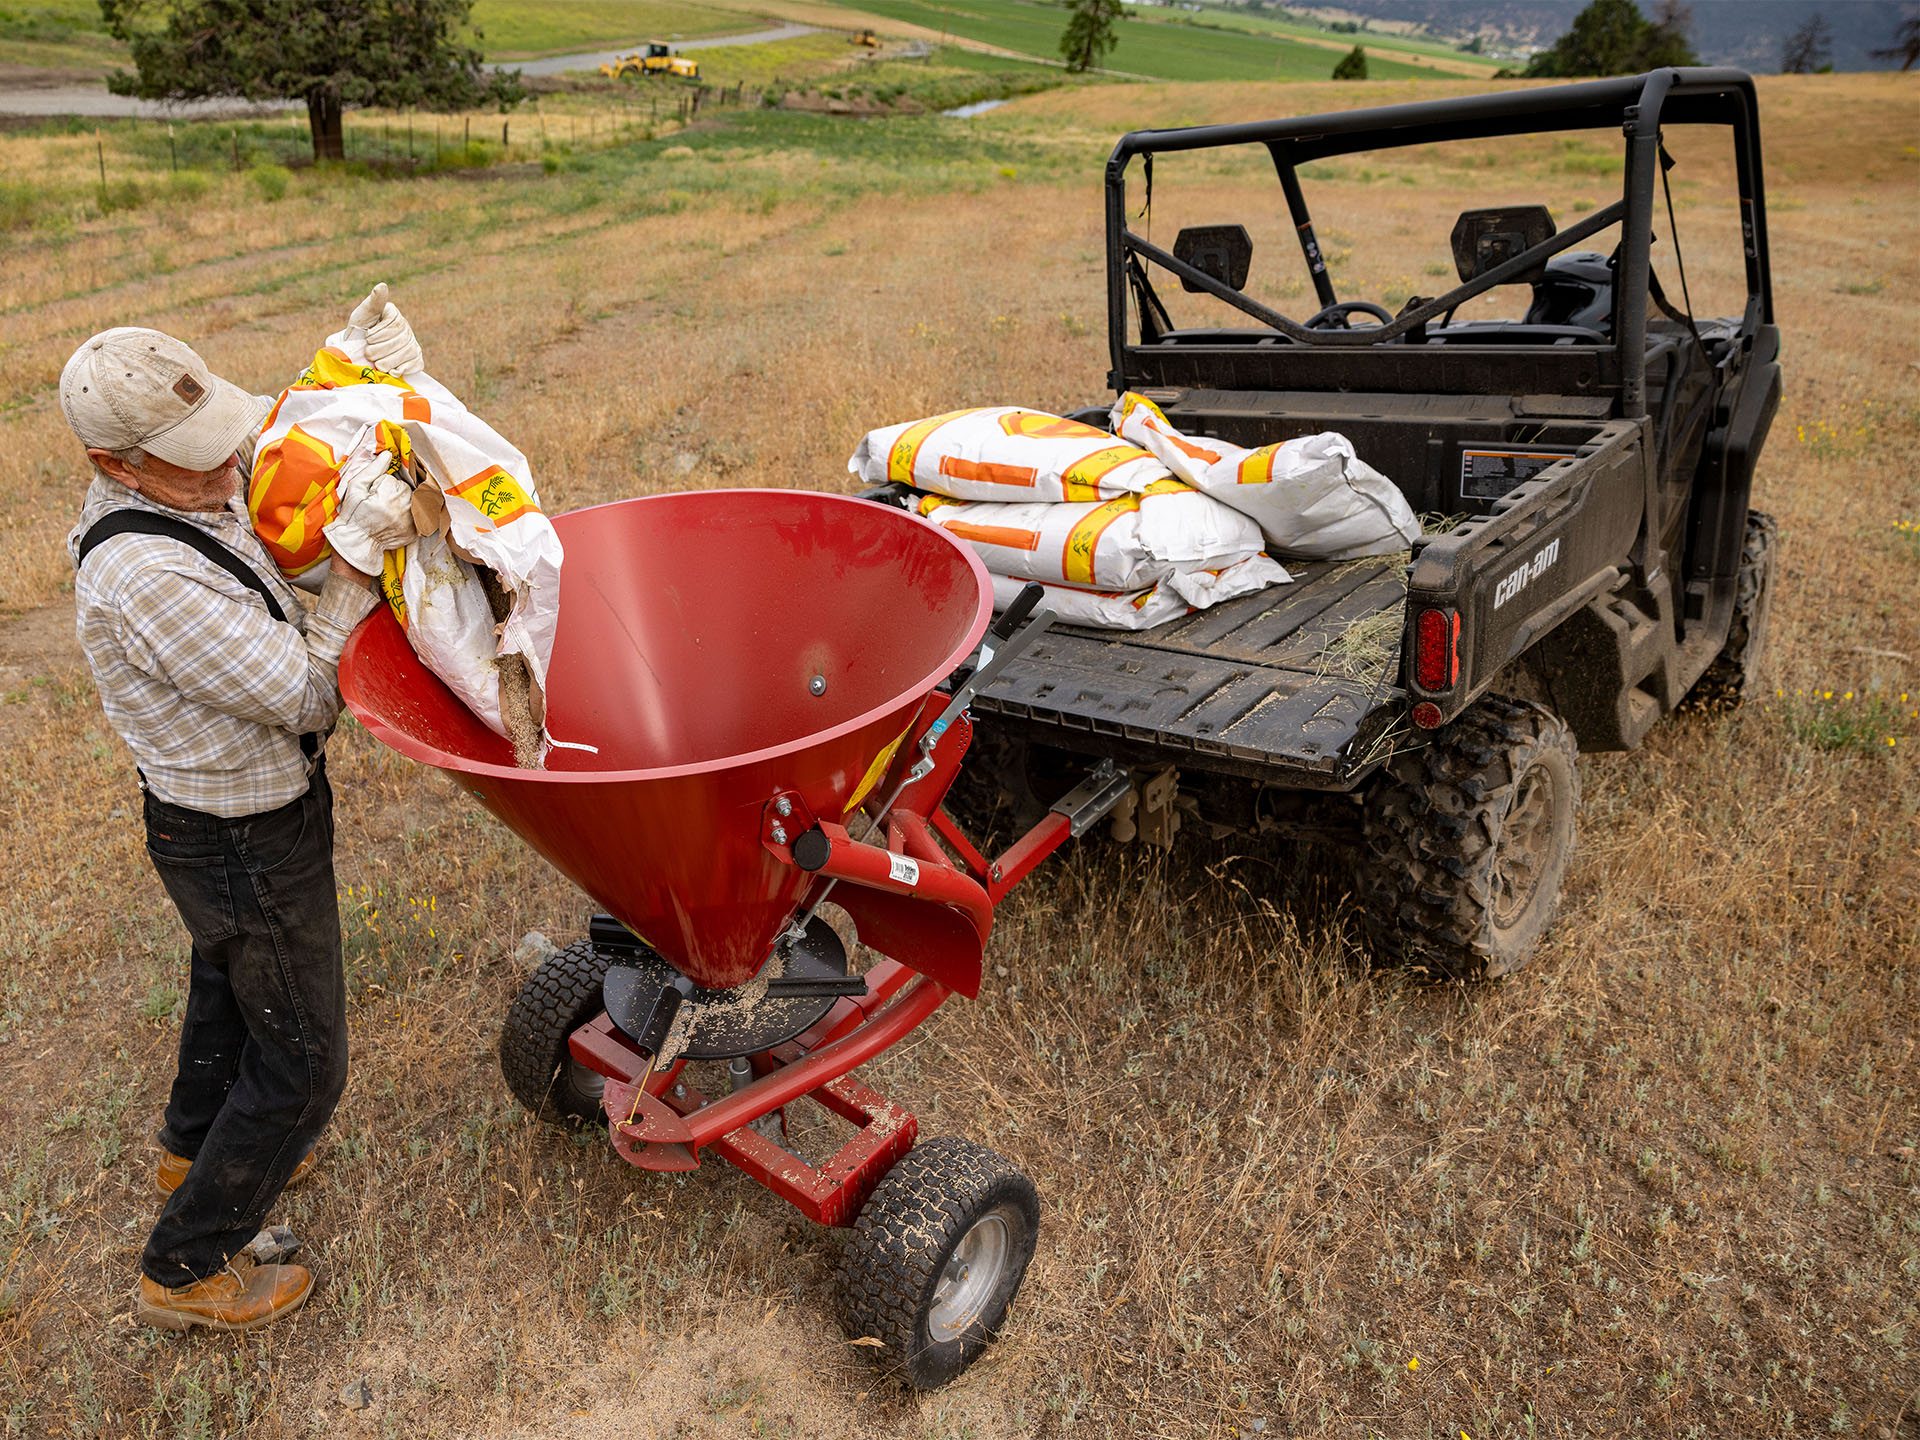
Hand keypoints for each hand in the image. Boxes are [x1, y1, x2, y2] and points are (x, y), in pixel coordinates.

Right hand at [324, 452, 417, 573]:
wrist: (357, 542)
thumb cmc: (354, 514)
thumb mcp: (356, 488)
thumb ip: (373, 470)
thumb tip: (388, 454)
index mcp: (390, 496)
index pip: (395, 480)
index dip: (384, 484)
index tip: (375, 493)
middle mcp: (404, 508)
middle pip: (407, 490)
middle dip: (396, 492)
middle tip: (381, 503)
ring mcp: (411, 522)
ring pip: (414, 501)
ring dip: (405, 502)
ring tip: (389, 510)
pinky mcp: (415, 532)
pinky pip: (418, 515)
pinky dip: (411, 514)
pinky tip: (397, 518)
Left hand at [346, 282, 423, 374]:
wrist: (358, 354)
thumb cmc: (359, 333)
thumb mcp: (362, 315)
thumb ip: (374, 302)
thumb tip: (382, 286)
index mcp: (395, 314)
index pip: (394, 324)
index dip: (379, 334)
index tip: (367, 338)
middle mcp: (406, 328)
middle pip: (400, 340)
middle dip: (381, 349)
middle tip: (368, 353)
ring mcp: (413, 343)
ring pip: (406, 353)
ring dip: (388, 361)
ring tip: (377, 363)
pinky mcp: (416, 358)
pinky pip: (414, 364)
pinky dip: (401, 369)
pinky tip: (390, 370)